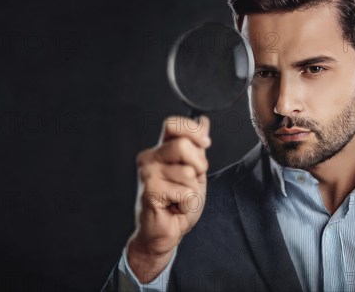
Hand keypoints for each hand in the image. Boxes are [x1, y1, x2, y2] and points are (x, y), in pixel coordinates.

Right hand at [126, 115, 210, 282]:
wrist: (165, 233)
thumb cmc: (178, 203)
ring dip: (193, 190)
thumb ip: (197, 147)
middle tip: (191, 182)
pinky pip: (185, 192)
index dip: (193, 131)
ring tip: (180, 198)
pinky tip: (175, 208)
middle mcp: (150, 158)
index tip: (206, 144)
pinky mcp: (150, 191)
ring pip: (188, 172)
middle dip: (199, 165)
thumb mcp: (194, 171)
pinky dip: (188, 204)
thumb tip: (203, 121)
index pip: (172, 125)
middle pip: (183, 145)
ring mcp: (147, 174)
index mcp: (160, 150)